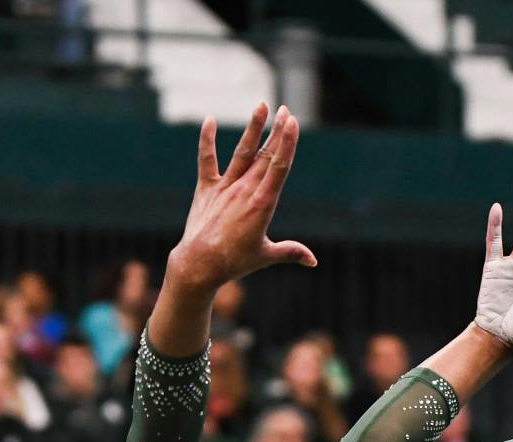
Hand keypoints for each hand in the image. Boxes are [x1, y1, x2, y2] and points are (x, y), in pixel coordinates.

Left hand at [166, 103, 316, 293]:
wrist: (199, 265)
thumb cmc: (235, 263)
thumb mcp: (266, 256)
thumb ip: (290, 252)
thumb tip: (313, 261)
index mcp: (262, 205)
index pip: (278, 167)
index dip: (286, 143)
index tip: (292, 122)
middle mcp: (244, 191)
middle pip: (265, 155)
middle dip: (277, 131)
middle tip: (286, 110)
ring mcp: (224, 188)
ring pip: (242, 152)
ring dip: (253, 128)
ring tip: (262, 106)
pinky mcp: (206, 189)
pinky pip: (207, 160)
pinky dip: (207, 140)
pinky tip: (210, 120)